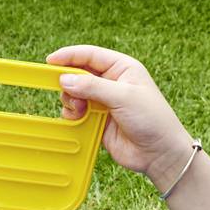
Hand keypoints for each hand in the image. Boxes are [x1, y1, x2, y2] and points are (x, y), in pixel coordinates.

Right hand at [46, 44, 193, 184]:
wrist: (159, 153)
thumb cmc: (152, 119)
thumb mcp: (123, 97)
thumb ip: (92, 87)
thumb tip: (64, 79)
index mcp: (122, 68)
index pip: (91, 55)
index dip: (69, 56)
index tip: (50, 61)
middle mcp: (111, 82)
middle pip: (79, 74)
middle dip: (69, 83)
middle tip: (69, 94)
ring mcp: (103, 102)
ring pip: (74, 94)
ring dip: (71, 101)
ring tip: (80, 111)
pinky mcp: (97, 120)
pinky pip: (76, 113)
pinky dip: (72, 115)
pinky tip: (79, 120)